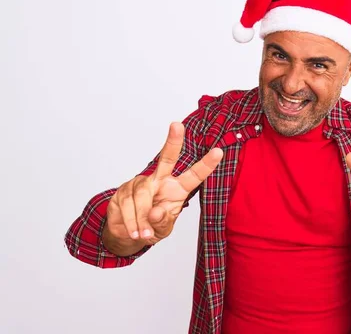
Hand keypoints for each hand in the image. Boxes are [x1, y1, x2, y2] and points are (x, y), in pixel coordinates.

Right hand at [104, 122, 222, 251]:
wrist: (127, 234)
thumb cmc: (152, 227)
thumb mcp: (163, 229)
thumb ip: (163, 221)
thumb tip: (155, 212)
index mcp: (177, 189)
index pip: (194, 175)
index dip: (206, 165)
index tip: (218, 151)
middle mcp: (159, 180)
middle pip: (166, 159)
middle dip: (173, 141)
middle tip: (177, 125)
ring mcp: (139, 183)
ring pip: (142, 197)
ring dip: (142, 220)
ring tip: (144, 233)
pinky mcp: (122, 191)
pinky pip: (128, 206)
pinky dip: (132, 223)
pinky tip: (135, 231)